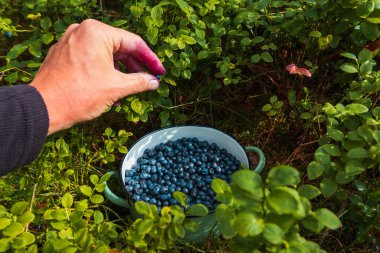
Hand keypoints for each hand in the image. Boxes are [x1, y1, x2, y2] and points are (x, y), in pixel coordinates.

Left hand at [31, 19, 165, 134]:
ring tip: (131, 88)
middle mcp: (83, 32)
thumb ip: (139, 82)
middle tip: (149, 80)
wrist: (44, 108)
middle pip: (119, 47)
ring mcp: (71, 42)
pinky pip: (91, 59)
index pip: (133, 43)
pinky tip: (112, 88)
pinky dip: (105, 71)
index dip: (150, 59)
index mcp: (97, 32)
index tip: (159, 72)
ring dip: (120, 71)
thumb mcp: (116, 87)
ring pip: (105, 54)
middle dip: (135, 66)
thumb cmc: (78, 94)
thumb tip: (153, 82)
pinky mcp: (64, 54)